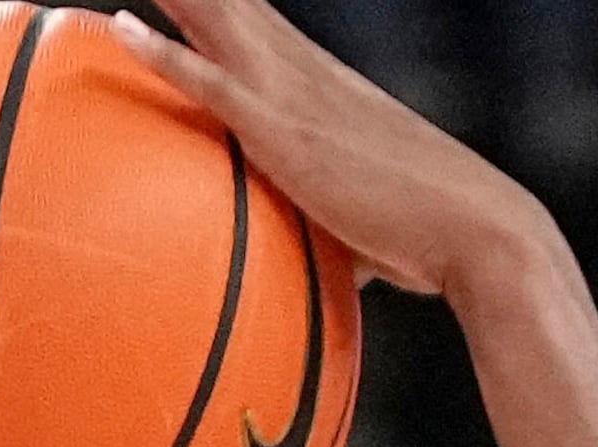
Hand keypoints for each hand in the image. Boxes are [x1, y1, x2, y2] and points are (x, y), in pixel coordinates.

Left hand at [105, 2, 549, 303]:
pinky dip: (165, 55)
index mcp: (317, 80)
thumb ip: (321, 227)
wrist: (476, 232)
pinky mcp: (284, 133)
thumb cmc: (423, 234)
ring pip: (214, 18)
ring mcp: (291, 95)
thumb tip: (311, 269)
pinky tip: (122, 28)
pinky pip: (210, 84)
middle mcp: (301, 71)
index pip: (250, 19)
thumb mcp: (357, 220)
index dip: (214, 1)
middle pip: (227, 3)